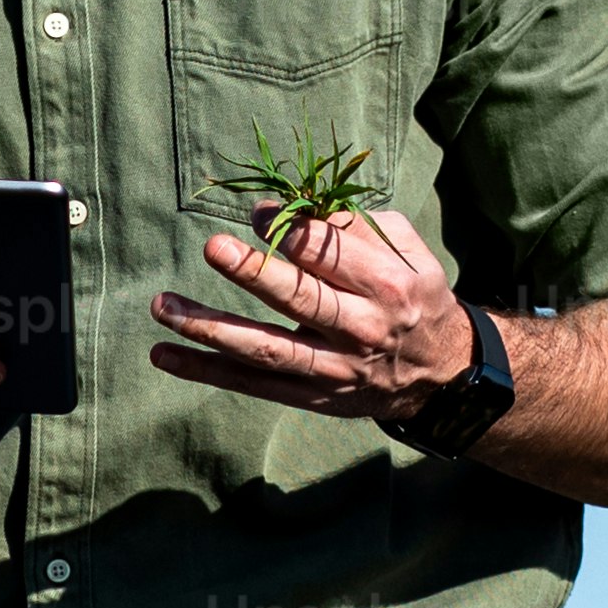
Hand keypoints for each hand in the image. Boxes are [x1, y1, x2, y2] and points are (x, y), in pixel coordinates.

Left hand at [151, 206, 476, 424]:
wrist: (442, 376)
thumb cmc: (415, 295)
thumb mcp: (408, 252)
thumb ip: (357, 226)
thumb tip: (297, 210)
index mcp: (387, 286)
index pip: (328, 252)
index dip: (288, 228)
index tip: (257, 215)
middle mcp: (360, 329)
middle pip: (300, 300)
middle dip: (254, 273)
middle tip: (212, 247)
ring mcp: (334, 368)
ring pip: (266, 349)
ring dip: (211, 329)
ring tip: (164, 307)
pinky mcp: (312, 396)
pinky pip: (252, 384)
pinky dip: (206, 371)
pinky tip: (164, 354)